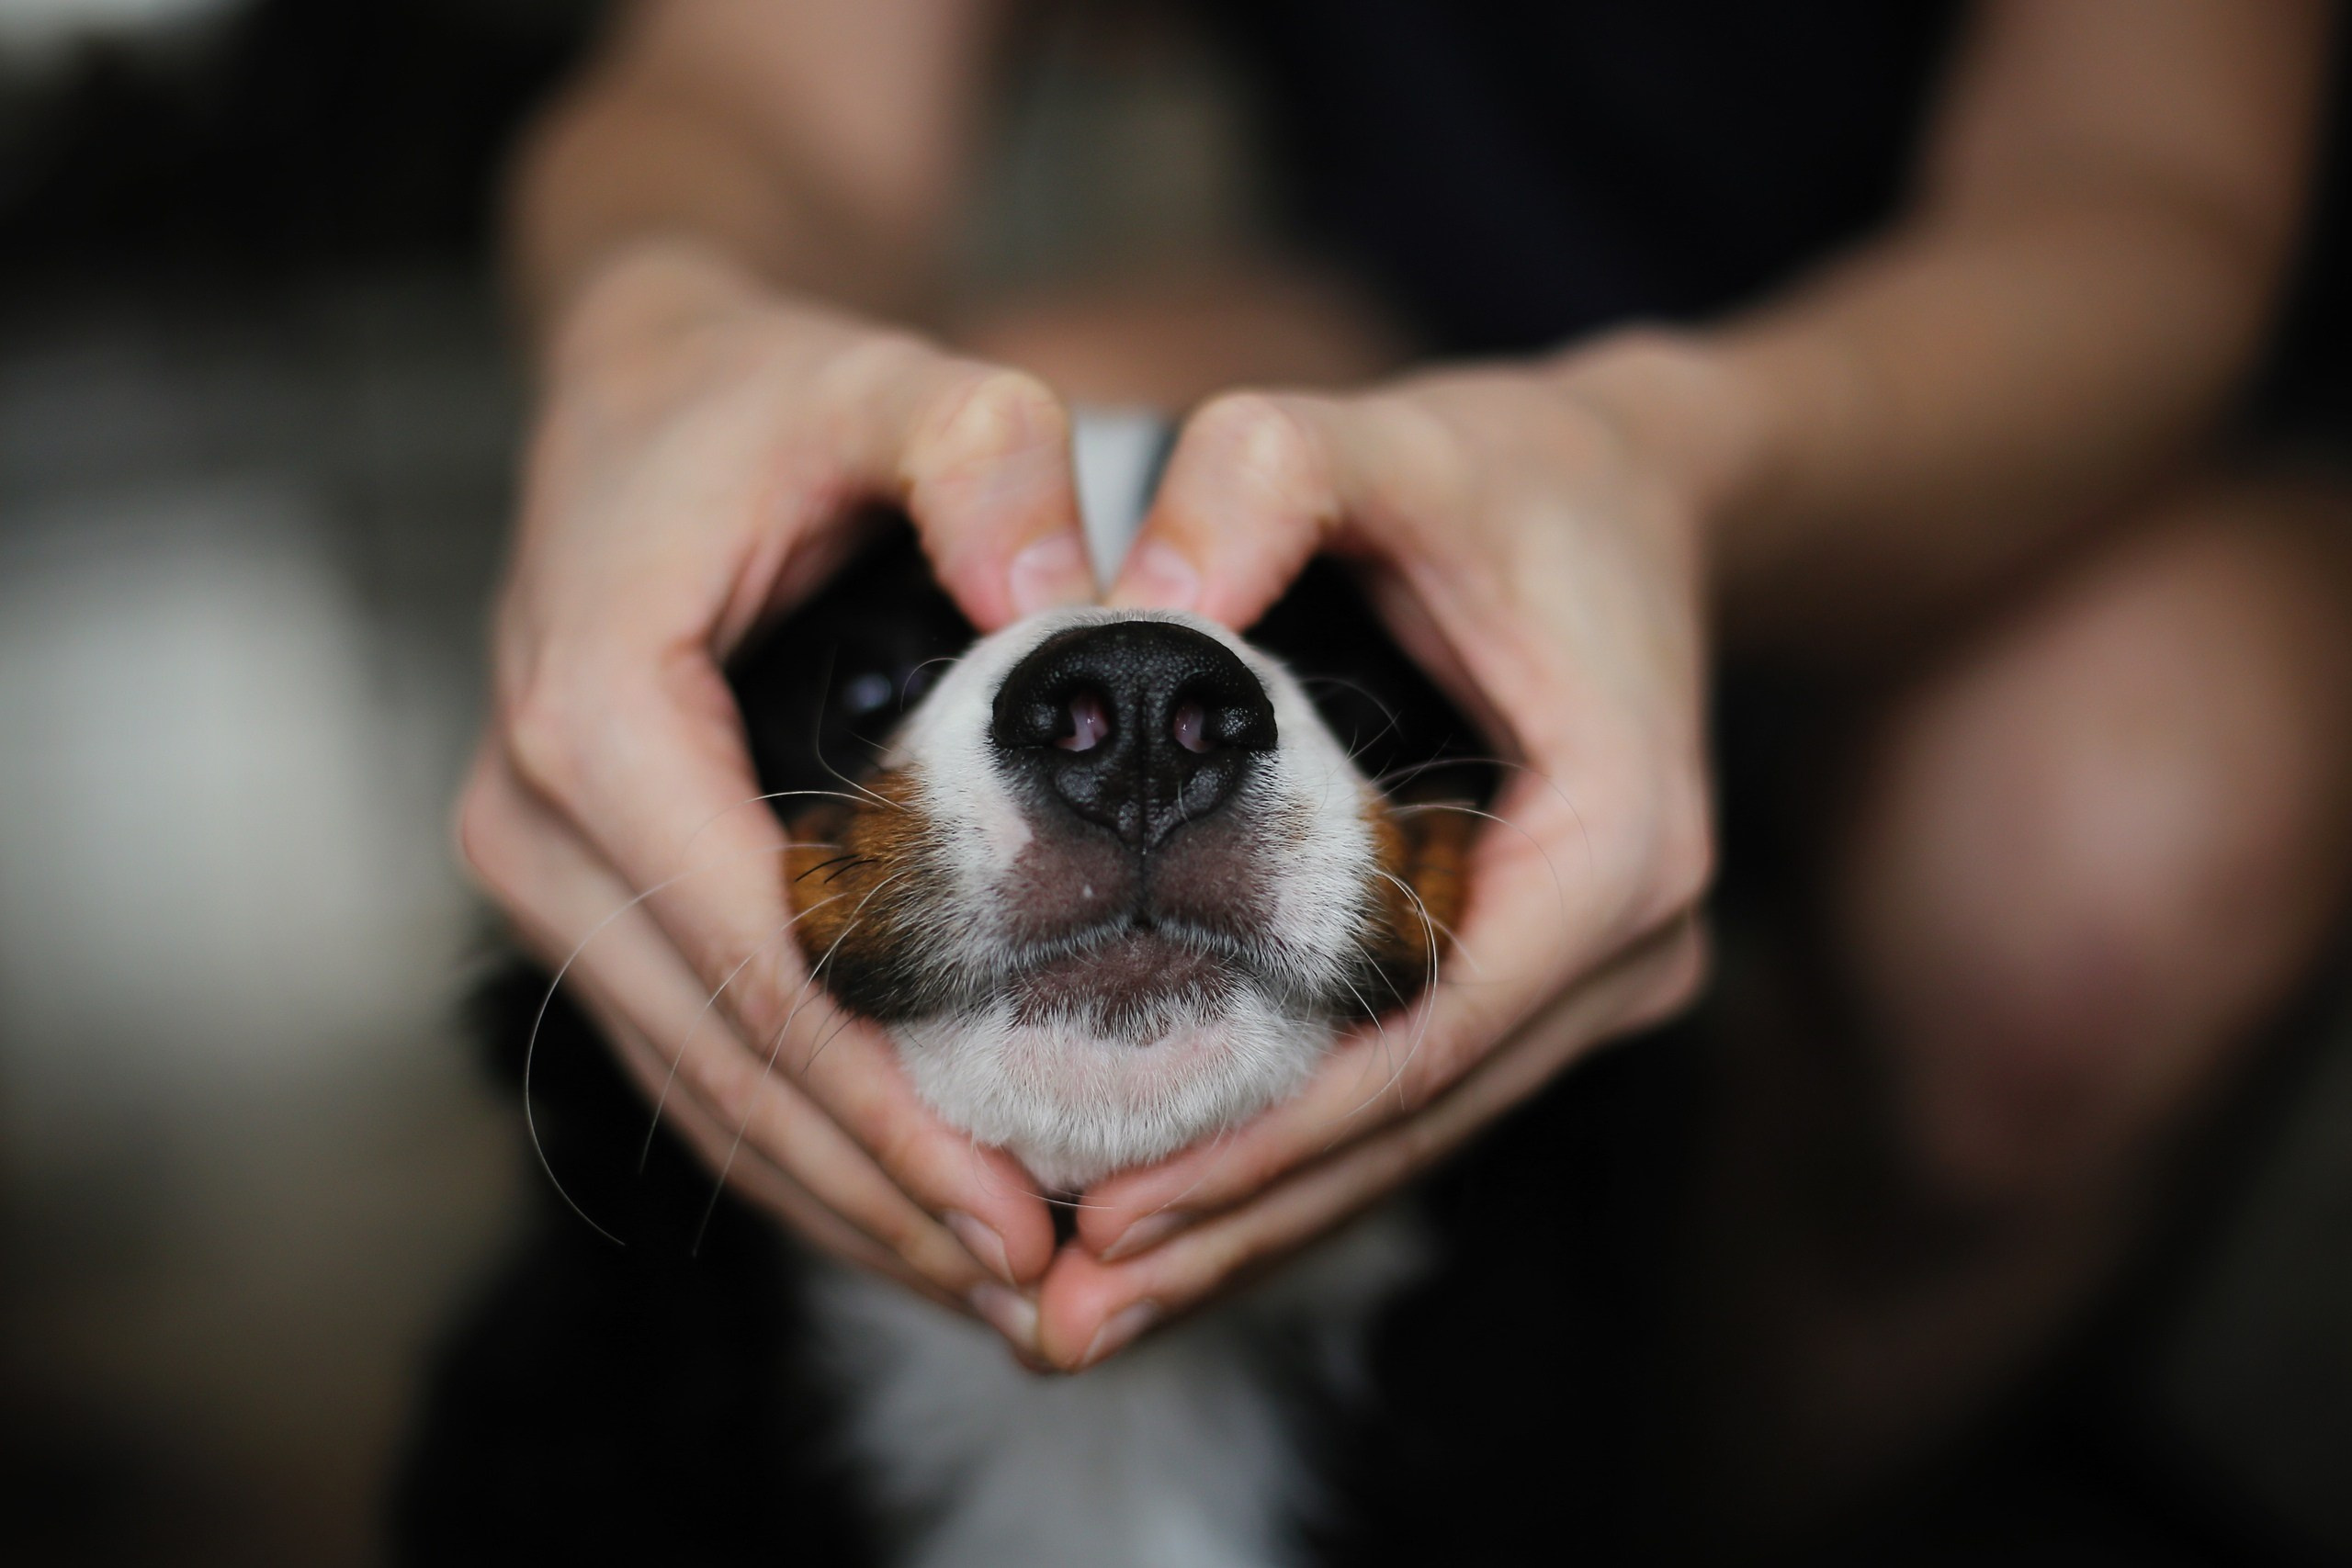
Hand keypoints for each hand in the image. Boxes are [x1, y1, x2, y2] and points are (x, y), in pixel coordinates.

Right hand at [456, 243, 1089, 1338]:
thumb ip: (984, 454)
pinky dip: (795, 1142)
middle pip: (719, 1061)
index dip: (886, 1103)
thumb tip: (1070, 600)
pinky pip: (690, 1053)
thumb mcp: (892, 378)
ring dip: (836, 1200)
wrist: (638, 391)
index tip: (1018, 1209)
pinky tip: (906, 1206)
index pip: (753, 958)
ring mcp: (546, 870)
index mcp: (595, 711)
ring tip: (991, 1290)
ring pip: (694, 1089)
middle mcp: (536, 817)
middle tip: (1037, 1299)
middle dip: (873, 1193)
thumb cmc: (764, 394)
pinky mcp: (585, 895)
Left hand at [1032, 336, 1728, 1368]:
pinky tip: (1175, 1213)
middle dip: (1244, 1220)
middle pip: (1418, 1123)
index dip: (1271, 1134)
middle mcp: (1631, 941)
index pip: (1428, 1032)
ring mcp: (1598, 978)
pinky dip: (1296, 1159)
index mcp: (1620, 839)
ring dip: (1261, 1221)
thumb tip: (1131, 604)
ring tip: (1091, 1304)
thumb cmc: (1522, 476)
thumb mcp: (1396, 437)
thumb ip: (1269, 475)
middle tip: (1065, 1314)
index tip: (1112, 1201)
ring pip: (1415, 1136)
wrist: (1640, 496)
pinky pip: (1414, 1097)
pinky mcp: (1547, 983)